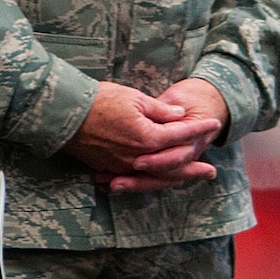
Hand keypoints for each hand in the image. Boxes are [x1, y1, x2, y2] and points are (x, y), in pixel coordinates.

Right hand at [63, 81, 221, 194]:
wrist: (66, 114)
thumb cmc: (100, 101)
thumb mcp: (134, 98)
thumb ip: (160, 111)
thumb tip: (180, 115)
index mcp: (147, 137)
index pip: (180, 135)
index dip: (198, 129)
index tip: (214, 125)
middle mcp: (138, 157)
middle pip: (172, 166)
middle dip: (193, 167)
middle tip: (211, 172)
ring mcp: (123, 166)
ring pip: (155, 177)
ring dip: (175, 178)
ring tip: (191, 179)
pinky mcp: (110, 168)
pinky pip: (137, 179)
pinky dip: (153, 180)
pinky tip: (160, 178)